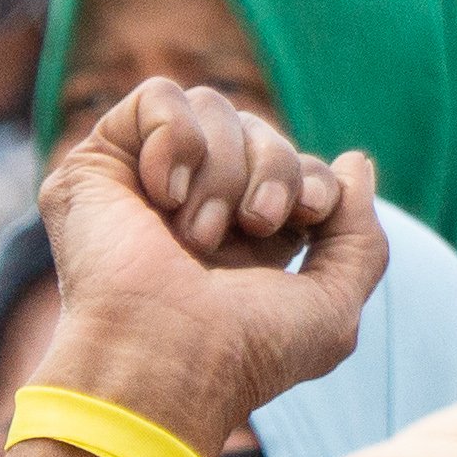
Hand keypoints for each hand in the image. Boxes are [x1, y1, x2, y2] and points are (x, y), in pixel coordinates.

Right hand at [31, 87, 379, 456]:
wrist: (165, 360)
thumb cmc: (244, 351)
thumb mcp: (331, 306)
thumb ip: (359, 236)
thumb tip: (353, 162)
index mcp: (242, 239)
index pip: (292, 166)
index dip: (310, 178)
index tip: (309, 213)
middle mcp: (191, 207)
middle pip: (257, 130)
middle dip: (272, 168)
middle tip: (255, 222)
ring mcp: (142, 185)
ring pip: (211, 106)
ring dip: (223, 169)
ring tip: (197, 233)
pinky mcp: (97, 167)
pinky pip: (157, 96)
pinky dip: (175, 137)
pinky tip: (164, 195)